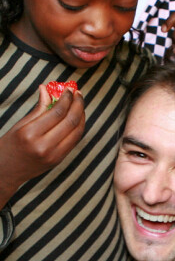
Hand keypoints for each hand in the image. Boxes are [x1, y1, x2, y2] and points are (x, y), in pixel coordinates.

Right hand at [0, 86, 84, 207]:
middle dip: (78, 104)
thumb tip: (46, 88)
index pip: (57, 112)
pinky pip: (75, 140)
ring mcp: (54, 155)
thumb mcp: (20, 125)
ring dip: (81, 114)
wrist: (4, 172)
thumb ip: (38, 108)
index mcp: (30, 134)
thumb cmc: (9, 145)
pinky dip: (79, 126)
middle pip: (70, 121)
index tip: (69, 90)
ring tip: (79, 103)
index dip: (67, 99)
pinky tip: (77, 117)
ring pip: (77, 131)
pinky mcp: (59, 160)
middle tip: (78, 93)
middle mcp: (43, 146)